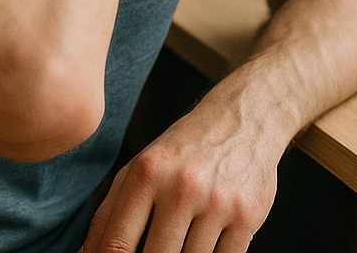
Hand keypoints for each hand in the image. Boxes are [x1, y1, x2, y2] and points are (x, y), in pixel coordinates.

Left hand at [80, 107, 279, 252]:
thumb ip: (108, 214)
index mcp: (147, 173)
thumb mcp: (139, 169)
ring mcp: (218, 202)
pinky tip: (201, 248)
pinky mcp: (248, 215)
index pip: (116, 244)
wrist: (244, 118)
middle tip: (153, 251)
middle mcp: (182, 186)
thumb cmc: (183, 150)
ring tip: (177, 246)